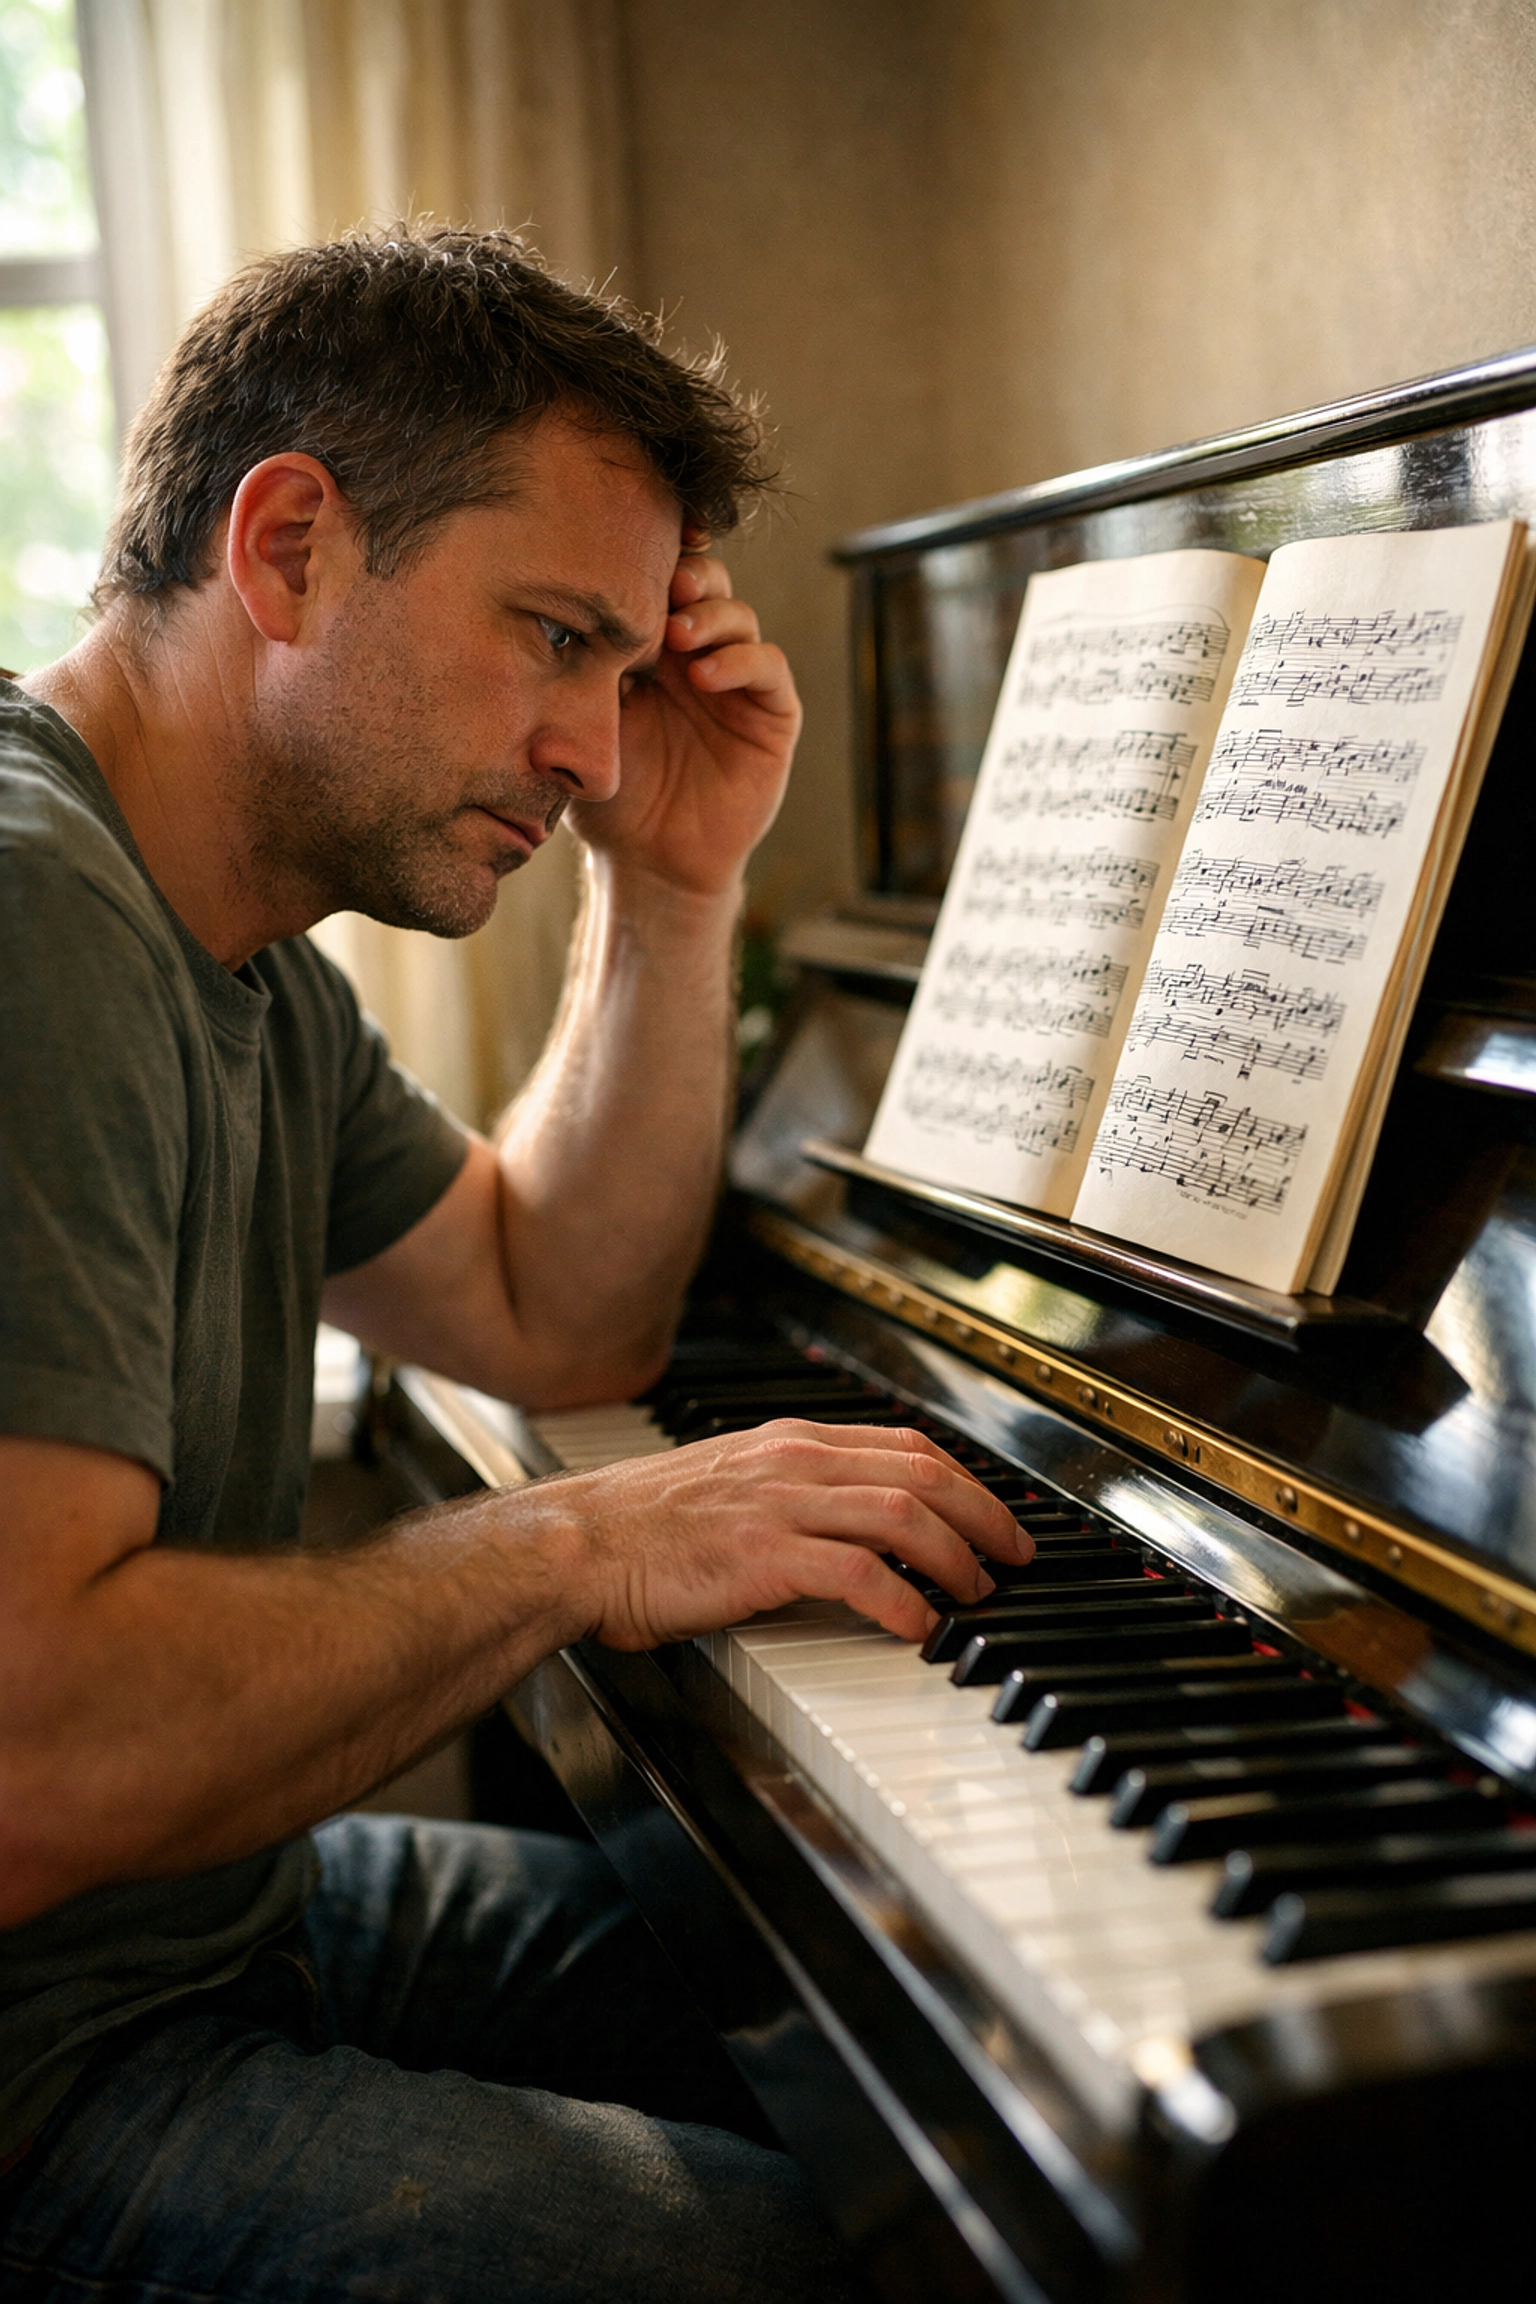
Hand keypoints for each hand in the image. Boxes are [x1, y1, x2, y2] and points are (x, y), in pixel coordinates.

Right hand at [534, 1419, 1033, 1650]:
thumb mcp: (729, 1488)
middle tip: (1016, 1557)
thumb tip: (849, 1530)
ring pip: (904, 1515)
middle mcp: (794, 1462)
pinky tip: (918, 1627)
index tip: (997, 1516)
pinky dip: (903, 1601)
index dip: (964, 1481)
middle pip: (923, 1474)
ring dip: (956, 1558)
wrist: (577, 1544)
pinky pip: (858, 1572)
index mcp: (789, 1443)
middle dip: (985, 1516)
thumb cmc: (640, 1530)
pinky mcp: (764, 1555)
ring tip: (977, 1594)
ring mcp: (780, 1505)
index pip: (904, 1446)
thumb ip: (789, 1496)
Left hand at [566, 535, 801, 896]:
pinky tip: (704, 676)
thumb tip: (558, 609)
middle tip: (662, 586)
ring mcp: (736, 685)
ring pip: (738, 617)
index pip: (660, 583)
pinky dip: (740, 661)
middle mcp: (697, 657)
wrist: (647, 864)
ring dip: (711, 615)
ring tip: (677, 635)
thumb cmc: (608, 800)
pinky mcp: (769, 717)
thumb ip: (581, 671)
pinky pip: (768, 669)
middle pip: (706, 583)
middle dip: (687, 574)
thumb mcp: (581, 728)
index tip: (627, 541)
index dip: (653, 556)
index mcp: (650, 650)